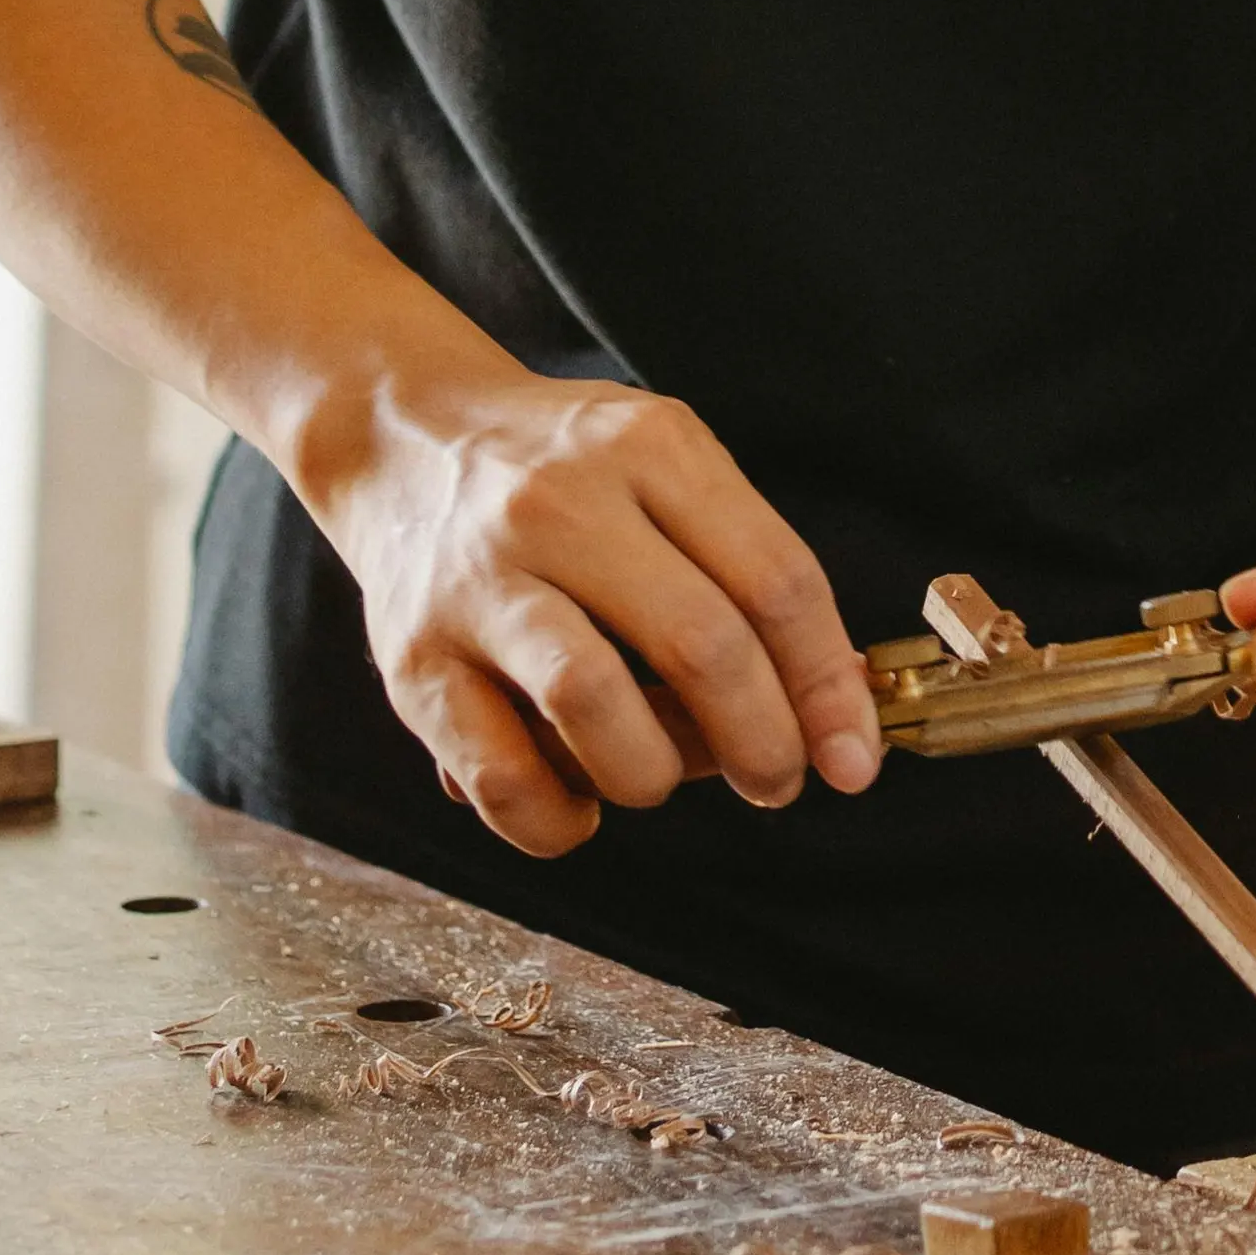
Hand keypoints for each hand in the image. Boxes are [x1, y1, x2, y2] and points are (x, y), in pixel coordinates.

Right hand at [308, 358, 881, 856]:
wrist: (401, 435)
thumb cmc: (563, 475)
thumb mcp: (667, 470)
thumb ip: (750, 569)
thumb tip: (837, 713)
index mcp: (648, 449)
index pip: (776, 581)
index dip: (829, 686)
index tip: (854, 756)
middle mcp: (559, 505)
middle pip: (702, 646)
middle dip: (764, 743)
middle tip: (774, 781)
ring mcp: (479, 581)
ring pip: (595, 705)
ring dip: (655, 774)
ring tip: (657, 775)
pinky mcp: (413, 656)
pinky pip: (503, 775)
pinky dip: (558, 820)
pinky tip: (580, 803)